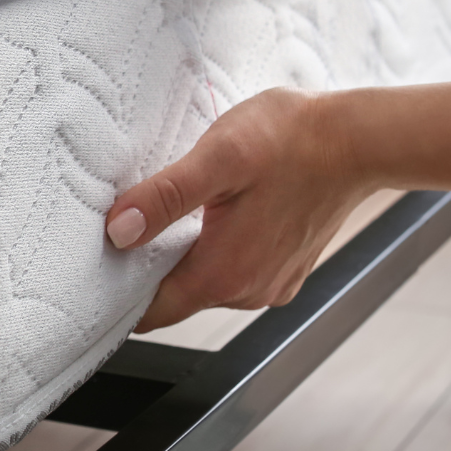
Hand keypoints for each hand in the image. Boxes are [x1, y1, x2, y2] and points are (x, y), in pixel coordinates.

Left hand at [104, 88, 373, 332]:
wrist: (361, 140)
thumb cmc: (294, 141)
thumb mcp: (217, 158)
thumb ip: (165, 197)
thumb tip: (119, 230)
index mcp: (224, 273)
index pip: (151, 311)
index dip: (116, 296)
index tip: (90, 274)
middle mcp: (248, 290)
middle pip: (174, 297)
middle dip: (143, 270)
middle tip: (116, 232)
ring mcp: (270, 283)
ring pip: (203, 283)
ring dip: (179, 257)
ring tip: (159, 219)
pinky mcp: (285, 269)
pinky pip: (232, 271)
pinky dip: (212, 251)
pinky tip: (207, 218)